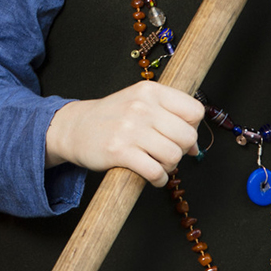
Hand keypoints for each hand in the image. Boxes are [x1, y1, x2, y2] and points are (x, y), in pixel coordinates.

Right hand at [45, 81, 203, 186]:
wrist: (75, 127)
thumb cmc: (112, 117)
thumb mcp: (140, 102)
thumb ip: (169, 116)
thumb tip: (194, 146)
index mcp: (150, 91)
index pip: (194, 111)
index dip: (193, 127)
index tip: (179, 135)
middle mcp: (141, 106)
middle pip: (187, 136)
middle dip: (181, 150)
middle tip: (167, 152)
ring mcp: (130, 129)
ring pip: (174, 156)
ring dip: (169, 166)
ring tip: (157, 163)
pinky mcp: (119, 151)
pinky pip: (156, 172)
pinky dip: (159, 179)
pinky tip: (152, 175)